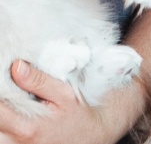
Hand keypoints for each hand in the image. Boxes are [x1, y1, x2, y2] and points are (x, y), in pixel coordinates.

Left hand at [0, 61, 127, 143]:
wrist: (89, 138)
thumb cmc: (78, 117)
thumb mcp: (64, 94)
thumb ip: (39, 82)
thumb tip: (16, 67)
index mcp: (26, 128)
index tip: (4, 80)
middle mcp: (16, 142)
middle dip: (1, 104)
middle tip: (12, 91)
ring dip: (4, 115)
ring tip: (15, 102)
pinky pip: (4, 136)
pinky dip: (6, 124)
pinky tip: (18, 114)